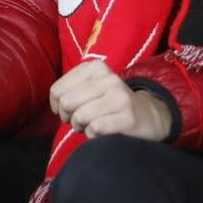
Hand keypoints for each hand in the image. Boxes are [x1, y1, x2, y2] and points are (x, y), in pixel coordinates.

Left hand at [47, 59, 173, 139]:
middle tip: (79, 119)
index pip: (57, 90)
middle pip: (66, 103)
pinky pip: (95, 128)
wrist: (147, 115)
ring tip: (91, 124)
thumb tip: (55, 103)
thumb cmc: (109, 103)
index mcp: (95, 68)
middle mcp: (108, 78)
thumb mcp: (91, 87)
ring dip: (81, 127)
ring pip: (80, 116)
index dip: (57, 105)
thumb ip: (69, 89)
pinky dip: (93, 135)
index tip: (68, 110)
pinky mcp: (128, 117)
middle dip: (68, 117)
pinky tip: (102, 131)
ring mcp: (120, 97)